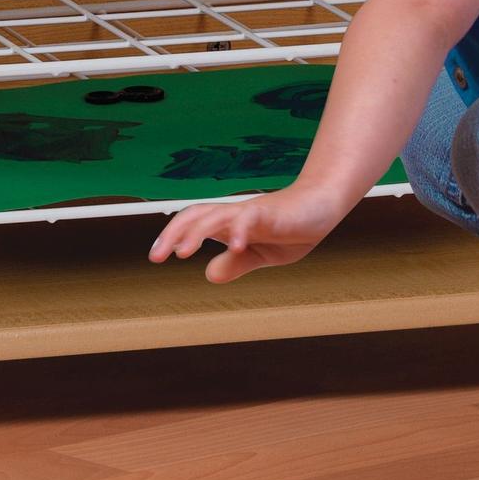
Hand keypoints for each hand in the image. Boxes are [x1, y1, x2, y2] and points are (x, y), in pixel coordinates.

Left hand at [146, 179, 350, 280]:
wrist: (323, 205)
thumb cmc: (291, 227)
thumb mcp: (259, 254)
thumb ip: (236, 263)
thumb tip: (208, 274)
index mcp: (230, 224)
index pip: (194, 222)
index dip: (172, 235)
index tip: (156, 256)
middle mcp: (235, 214)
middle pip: (197, 214)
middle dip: (174, 232)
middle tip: (157, 256)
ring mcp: (252, 211)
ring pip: (218, 214)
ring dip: (198, 232)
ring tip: (183, 252)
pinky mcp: (272, 212)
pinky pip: (251, 218)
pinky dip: (240, 231)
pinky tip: (235, 246)